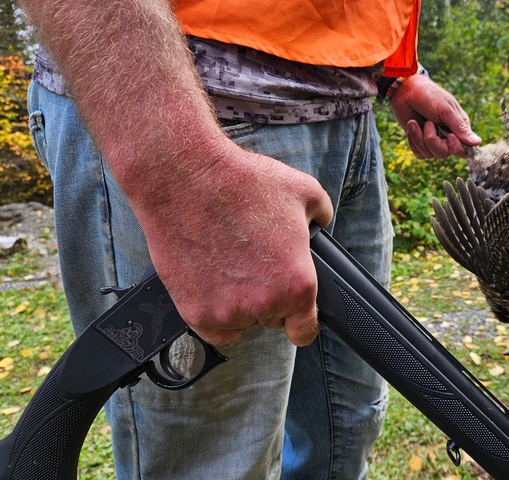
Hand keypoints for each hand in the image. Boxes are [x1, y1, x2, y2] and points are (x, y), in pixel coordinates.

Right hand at [133, 138, 333, 347]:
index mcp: (297, 283)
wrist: (185, 179)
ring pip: (242, 322)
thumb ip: (322, 216)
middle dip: (269, 298)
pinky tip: (214, 285)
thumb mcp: (305, 191)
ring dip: (240, 303)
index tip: (294, 312)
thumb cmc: (241, 183)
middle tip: (256, 264)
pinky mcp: (194, 311)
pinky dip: (214, 314)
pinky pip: (213, 329)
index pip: (305, 330)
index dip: (301, 319)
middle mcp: (264, 304)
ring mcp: (227, 312)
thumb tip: (321, 224)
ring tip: (231, 264)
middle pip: (272, 320)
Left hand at [389, 74, 481, 158]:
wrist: (405, 91)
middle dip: (433, 141)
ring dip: (420, 139)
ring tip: (415, 121)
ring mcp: (433, 139)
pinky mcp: (420, 142)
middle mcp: (447, 136)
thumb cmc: (428, 96)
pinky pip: (419, 153)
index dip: (455, 147)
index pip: (463, 149)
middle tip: (427, 123)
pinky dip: (413, 141)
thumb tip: (478, 142)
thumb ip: (460, 127)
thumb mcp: (445, 110)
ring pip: (430, 155)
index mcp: (459, 127)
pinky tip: (412, 126)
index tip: (449, 136)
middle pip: (444, 153)